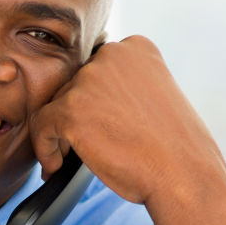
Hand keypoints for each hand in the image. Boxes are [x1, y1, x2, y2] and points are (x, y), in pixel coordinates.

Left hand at [27, 36, 225, 224]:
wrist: (183, 175)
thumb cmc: (175, 148)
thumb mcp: (156, 99)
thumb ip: (125, 89)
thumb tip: (91, 102)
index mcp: (136, 49)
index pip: (98, 69)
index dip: (94, 100)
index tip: (99, 124)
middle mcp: (111, 55)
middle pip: (75, 85)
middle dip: (77, 117)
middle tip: (84, 147)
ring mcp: (89, 80)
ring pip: (57, 106)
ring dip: (62, 134)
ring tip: (70, 160)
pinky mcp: (71, 109)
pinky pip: (42, 126)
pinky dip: (46, 148)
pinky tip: (56, 167)